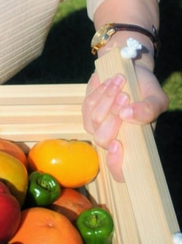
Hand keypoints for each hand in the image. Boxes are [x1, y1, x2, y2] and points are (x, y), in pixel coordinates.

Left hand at [82, 64, 168, 181]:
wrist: (130, 71)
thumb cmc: (145, 90)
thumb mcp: (156, 98)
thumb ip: (149, 110)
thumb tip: (128, 115)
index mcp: (134, 145)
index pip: (120, 171)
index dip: (116, 164)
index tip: (118, 144)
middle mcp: (114, 139)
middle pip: (103, 139)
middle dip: (113, 116)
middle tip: (126, 95)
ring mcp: (97, 127)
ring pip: (94, 120)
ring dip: (108, 98)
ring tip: (120, 82)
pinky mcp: (87, 112)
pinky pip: (88, 105)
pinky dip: (100, 92)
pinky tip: (110, 82)